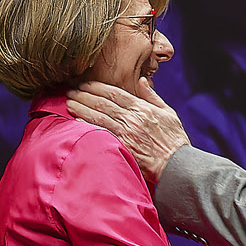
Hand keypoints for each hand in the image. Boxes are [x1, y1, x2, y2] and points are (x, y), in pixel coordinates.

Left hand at [66, 79, 189, 179]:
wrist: (177, 164)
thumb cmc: (174, 139)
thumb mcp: (168, 113)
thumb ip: (152, 96)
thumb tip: (141, 81)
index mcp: (143, 108)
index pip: (115, 93)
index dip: (97, 87)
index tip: (84, 83)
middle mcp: (132, 119)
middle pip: (103, 103)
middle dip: (84, 95)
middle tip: (70, 90)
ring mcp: (127, 133)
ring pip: (99, 116)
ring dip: (81, 108)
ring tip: (68, 102)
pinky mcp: (123, 147)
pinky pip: (102, 133)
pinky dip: (88, 125)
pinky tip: (76, 120)